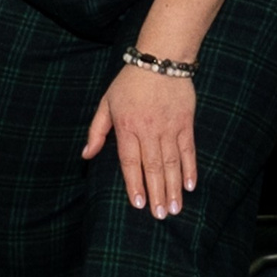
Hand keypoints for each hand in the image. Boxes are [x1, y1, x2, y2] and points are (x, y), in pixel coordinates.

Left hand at [84, 62, 196, 218]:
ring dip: (174, 187)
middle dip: (157, 193)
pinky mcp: (185, 123)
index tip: (139, 204)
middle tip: (160, 215)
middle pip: (154, 167)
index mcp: (127, 127)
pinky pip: (189, 150)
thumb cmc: (128, 84)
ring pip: (172, 163)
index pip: (131, 162)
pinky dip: (190, 168)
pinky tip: (190, 186)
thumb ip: (96, 131)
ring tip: (175, 208)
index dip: (135, 184)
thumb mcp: (105, 104)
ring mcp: (169, 127)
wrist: (159, 60)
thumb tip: (86, 155)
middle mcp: (149, 130)